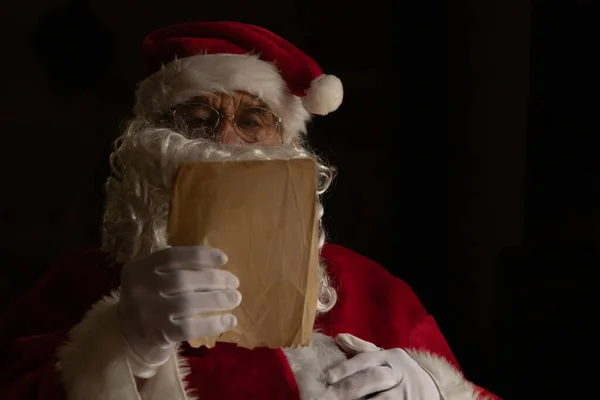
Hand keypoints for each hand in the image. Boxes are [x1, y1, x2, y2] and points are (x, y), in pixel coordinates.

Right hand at [118, 246, 240, 376]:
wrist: (128, 337)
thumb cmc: (151, 301)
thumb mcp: (152, 278)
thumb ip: (175, 268)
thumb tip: (216, 263)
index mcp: (139, 268)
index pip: (172, 256)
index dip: (201, 255)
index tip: (224, 259)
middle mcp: (140, 288)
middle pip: (183, 279)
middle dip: (214, 279)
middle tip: (234, 282)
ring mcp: (148, 313)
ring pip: (188, 303)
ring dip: (218, 300)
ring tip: (235, 298)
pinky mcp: (158, 334)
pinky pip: (190, 328)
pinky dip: (213, 324)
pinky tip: (229, 320)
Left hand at [325, 334, 439, 399]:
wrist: (432, 387)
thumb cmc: (399, 371)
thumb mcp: (384, 357)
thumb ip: (361, 349)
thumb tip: (338, 337)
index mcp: (390, 357)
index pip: (366, 359)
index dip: (346, 368)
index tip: (328, 377)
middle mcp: (399, 373)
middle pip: (373, 378)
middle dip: (352, 386)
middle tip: (334, 393)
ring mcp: (406, 393)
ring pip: (382, 398)